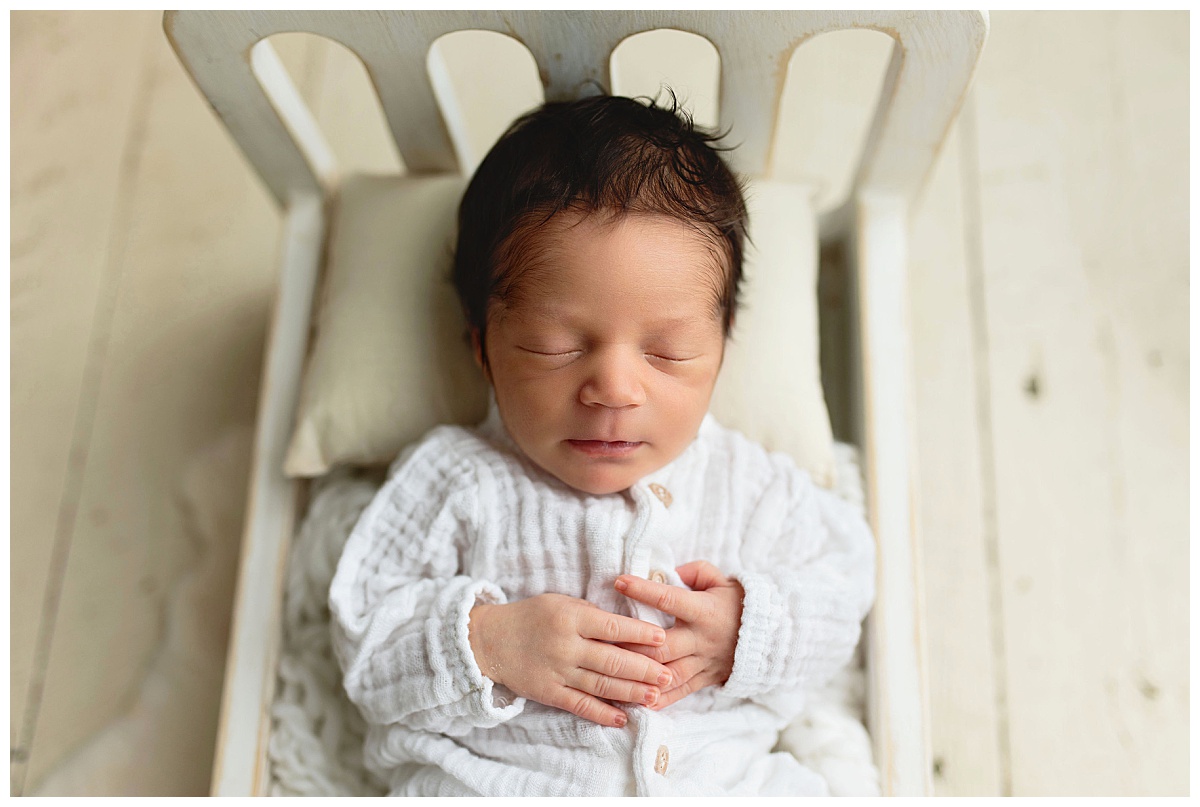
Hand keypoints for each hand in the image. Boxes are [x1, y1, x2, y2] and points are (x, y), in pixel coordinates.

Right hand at [468, 593, 675, 726]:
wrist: (490, 640)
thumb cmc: (532, 616)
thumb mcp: (562, 603)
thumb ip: (592, 615)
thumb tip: (628, 627)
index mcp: (570, 618)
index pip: (612, 627)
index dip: (639, 634)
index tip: (662, 639)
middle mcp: (566, 646)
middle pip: (612, 660)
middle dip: (644, 669)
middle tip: (668, 674)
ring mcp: (557, 672)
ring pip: (601, 685)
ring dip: (631, 693)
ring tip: (655, 696)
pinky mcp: (549, 693)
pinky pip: (580, 705)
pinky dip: (602, 713)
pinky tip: (622, 718)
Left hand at [614, 561, 743, 709]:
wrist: (771, 636)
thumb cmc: (737, 603)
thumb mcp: (721, 580)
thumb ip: (694, 572)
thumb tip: (667, 571)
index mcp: (704, 611)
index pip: (669, 599)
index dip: (643, 590)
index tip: (619, 582)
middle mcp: (701, 639)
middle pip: (662, 646)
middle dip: (631, 645)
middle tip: (603, 638)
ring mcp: (702, 663)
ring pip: (666, 674)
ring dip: (639, 675)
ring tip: (610, 674)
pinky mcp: (703, 680)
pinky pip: (678, 693)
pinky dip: (655, 699)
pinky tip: (632, 701)